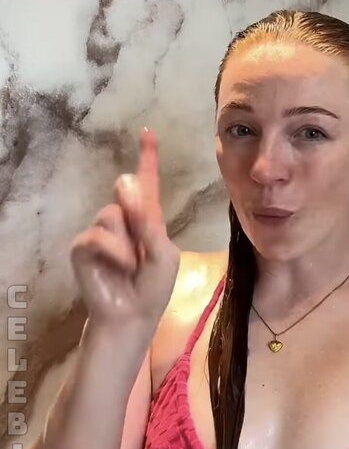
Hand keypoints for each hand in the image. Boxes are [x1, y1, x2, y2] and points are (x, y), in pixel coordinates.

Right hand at [70, 127, 179, 327]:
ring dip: (128, 242)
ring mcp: (102, 232)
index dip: (147, 158)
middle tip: (143, 244)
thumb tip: (122, 182)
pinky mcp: (84, 247)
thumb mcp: (164, 253)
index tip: (148, 132)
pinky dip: (114, 251)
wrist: (133, 315)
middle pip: (127, 191)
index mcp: (148, 220)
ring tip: (132, 266)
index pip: (147, 184)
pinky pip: (97, 235)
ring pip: (112, 214)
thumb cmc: (153, 287)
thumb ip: (148, 220)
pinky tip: (120, 267)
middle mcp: (123, 220)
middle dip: (137, 209)